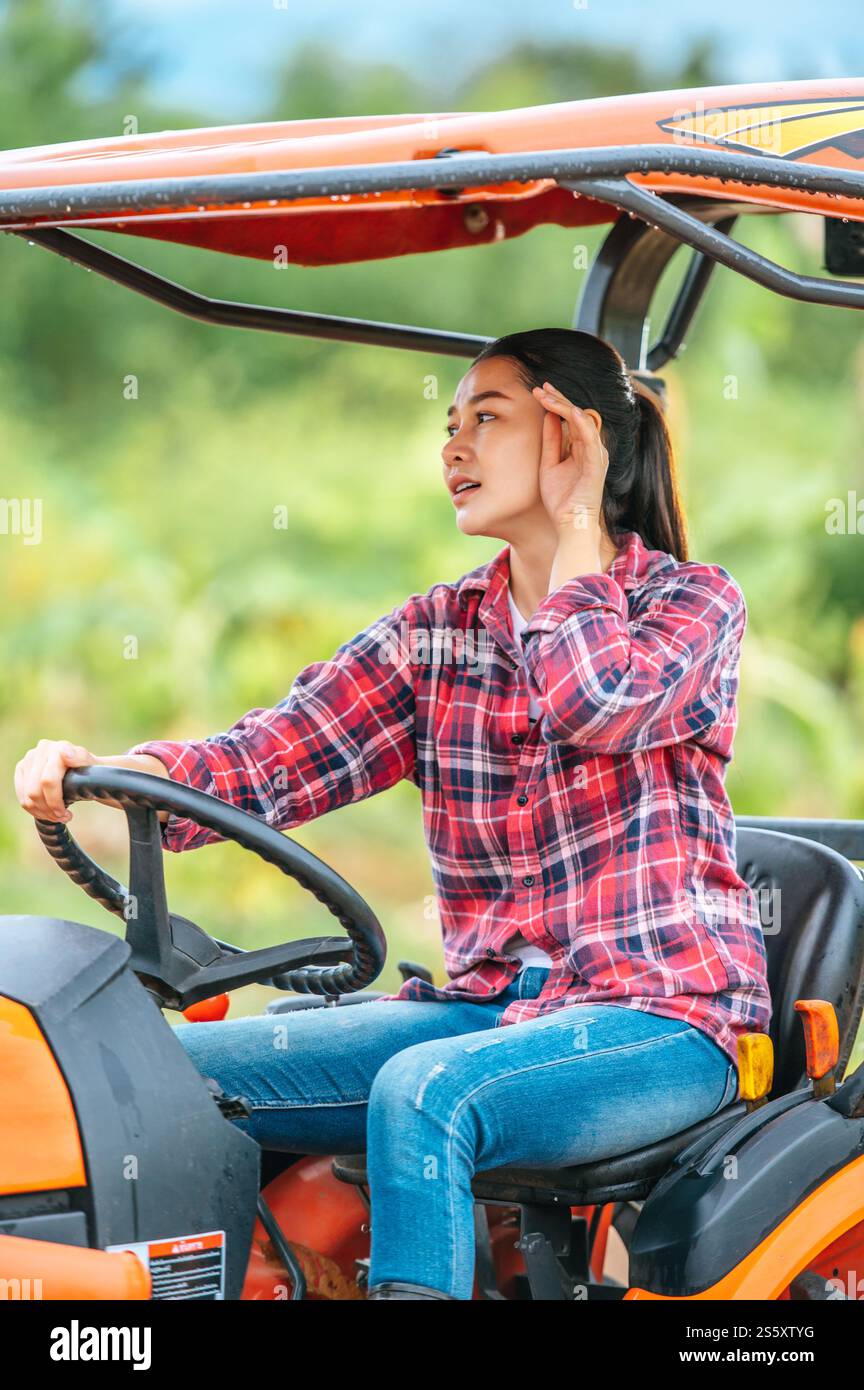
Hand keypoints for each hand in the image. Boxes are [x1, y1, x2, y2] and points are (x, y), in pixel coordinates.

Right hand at [15, 742, 169, 822]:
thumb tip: (66, 754)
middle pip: (35, 792)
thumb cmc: (92, 772)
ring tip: (58, 815)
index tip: (68, 814)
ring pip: (27, 797)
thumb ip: (82, 760)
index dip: (55, 802)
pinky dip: (34, 810)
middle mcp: (42, 749)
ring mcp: (30, 758)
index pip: (48, 781)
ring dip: (42, 812)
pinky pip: (22, 797)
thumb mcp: (95, 769)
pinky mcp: (22, 769)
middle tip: (64, 817)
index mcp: (59, 748)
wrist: (85, 770)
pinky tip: (48, 812)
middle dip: (49, 810)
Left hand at [533, 381, 608, 530]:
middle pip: (577, 414)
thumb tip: (548, 416)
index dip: (556, 402)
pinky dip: (580, 422)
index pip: (571, 417)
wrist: (569, 523)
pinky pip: (590, 437)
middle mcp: (591, 448)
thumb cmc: (561, 498)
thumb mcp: (549, 464)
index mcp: (581, 447)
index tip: (539, 391)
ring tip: (546, 395)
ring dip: (564, 405)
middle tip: (541, 386)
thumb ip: (551, 441)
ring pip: (583, 420)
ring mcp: (595, 454)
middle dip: (559, 398)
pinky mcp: (596, 463)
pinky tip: (568, 410)